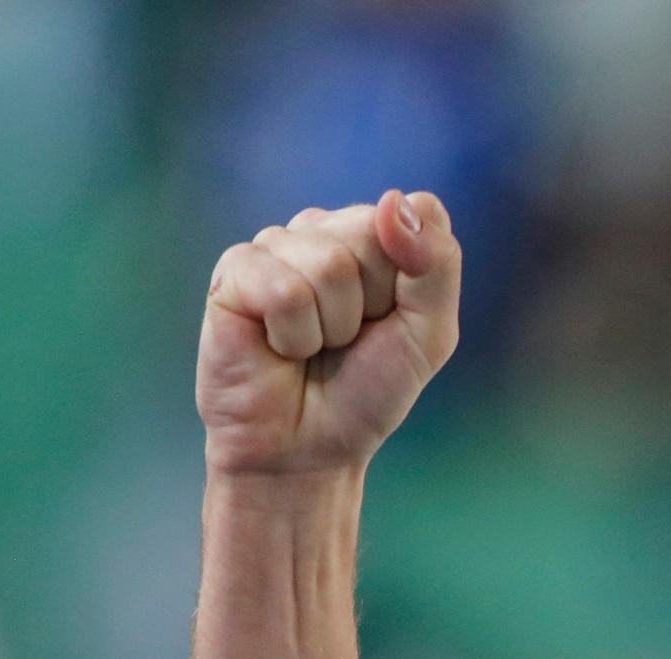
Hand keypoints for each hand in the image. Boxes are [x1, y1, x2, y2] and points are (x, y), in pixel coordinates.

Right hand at [197, 190, 461, 479]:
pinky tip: (278, 348)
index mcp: (374, 237)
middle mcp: (322, 231)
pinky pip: (283, 290)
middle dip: (371, 305)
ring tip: (313, 347)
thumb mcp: (430, 333)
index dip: (409, 288)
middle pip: (370, 234)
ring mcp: (275, 247)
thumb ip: (436, 264)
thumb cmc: (369, 389)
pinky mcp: (234, 272)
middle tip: (348, 340)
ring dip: (332, 326)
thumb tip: (400, 200)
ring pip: (327, 264)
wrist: (309, 446)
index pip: (411, 221)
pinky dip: (294, 335)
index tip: (389, 323)